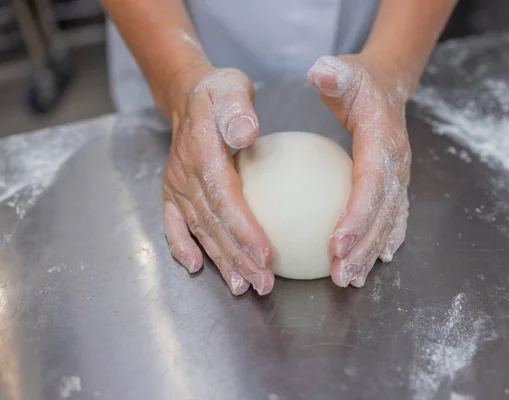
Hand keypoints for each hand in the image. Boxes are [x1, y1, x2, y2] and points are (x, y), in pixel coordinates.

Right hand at [162, 66, 273, 294]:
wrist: (187, 95)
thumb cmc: (218, 93)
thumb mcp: (231, 87)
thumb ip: (237, 109)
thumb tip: (247, 132)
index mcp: (202, 152)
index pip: (225, 198)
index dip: (244, 229)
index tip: (265, 254)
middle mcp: (185, 175)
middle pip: (214, 224)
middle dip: (238, 257)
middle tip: (263, 283)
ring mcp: (176, 186)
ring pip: (199, 230)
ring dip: (220, 261)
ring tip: (241, 286)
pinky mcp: (172, 193)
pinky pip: (173, 224)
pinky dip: (181, 247)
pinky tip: (195, 267)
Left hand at [308, 54, 410, 287]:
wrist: (388, 86)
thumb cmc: (360, 82)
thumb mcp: (346, 71)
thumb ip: (335, 74)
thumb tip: (320, 71)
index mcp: (383, 141)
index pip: (372, 183)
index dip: (357, 215)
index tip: (336, 243)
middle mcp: (397, 163)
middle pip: (383, 212)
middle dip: (364, 247)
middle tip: (341, 275)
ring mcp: (400, 176)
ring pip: (389, 221)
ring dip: (372, 253)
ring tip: (353, 279)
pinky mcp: (395, 184)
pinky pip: (393, 217)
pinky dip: (385, 240)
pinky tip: (375, 262)